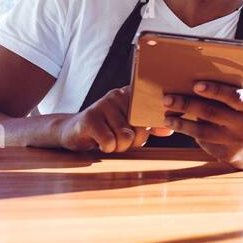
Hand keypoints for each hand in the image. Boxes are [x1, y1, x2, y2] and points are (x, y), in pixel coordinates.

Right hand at [57, 85, 172, 152]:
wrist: (73, 131)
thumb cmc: (108, 130)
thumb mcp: (131, 127)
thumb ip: (150, 126)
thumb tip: (169, 129)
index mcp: (131, 94)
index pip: (152, 112)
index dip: (149, 128)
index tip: (140, 132)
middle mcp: (119, 95)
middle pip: (140, 129)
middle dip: (132, 143)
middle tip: (118, 140)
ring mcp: (103, 104)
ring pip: (125, 137)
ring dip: (118, 147)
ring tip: (108, 140)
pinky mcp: (90, 118)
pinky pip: (110, 142)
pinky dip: (106, 148)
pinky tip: (98, 141)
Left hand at [160, 75, 242, 167]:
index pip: (234, 97)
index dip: (215, 91)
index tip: (196, 85)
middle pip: (212, 113)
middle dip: (187, 104)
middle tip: (168, 98)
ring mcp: (235, 142)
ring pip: (204, 132)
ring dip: (182, 123)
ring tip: (167, 117)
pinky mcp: (227, 154)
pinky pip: (205, 142)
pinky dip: (190, 133)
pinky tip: (179, 125)